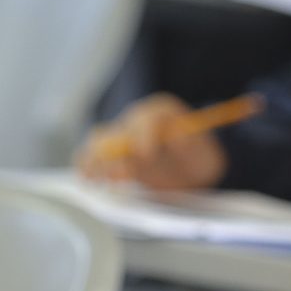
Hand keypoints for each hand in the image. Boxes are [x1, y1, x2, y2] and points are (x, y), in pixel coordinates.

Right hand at [75, 94, 228, 190]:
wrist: (191, 166)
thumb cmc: (199, 157)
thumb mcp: (205, 151)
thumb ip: (192, 146)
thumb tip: (179, 140)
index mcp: (161, 111)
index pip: (149, 119)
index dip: (145, 135)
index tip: (146, 154)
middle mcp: (138, 119)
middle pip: (119, 131)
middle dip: (115, 152)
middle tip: (117, 173)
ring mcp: (122, 136)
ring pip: (101, 141)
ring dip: (97, 160)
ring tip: (95, 178)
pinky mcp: (113, 155)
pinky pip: (93, 154)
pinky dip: (88, 165)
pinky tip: (85, 178)